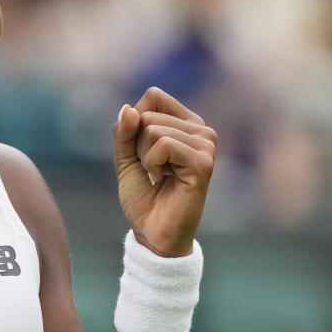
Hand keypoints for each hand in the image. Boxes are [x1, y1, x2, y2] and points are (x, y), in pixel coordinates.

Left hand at [113, 87, 216, 256]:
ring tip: (160, 177)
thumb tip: (129, 108)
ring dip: (144, 157)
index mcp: (186, 124)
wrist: (153, 234)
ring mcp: (206, 145)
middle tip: (153, 170)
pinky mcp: (203, 162)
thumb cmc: (144, 197)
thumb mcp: (126, 158)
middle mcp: (202, 130)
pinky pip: (163, 144)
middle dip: (137, 145)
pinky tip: (163, 180)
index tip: (143, 152)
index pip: (153, 96)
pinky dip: (152, 164)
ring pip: (153, 129)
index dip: (135, 123)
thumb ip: (124, 132)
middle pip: (148, 113)